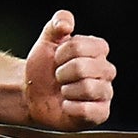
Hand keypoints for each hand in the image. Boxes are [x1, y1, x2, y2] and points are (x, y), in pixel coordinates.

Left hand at [22, 10, 114, 128]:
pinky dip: (70, 107)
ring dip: (66, 90)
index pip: (81, 46)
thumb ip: (57, 23)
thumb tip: (66, 24)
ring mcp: (105, 93)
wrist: (31, 94)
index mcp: (98, 50)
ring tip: (63, 91)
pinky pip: (88, 110)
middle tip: (58, 77)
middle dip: (62, 72)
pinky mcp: (100, 114)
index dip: (62, 52)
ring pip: (89, 88)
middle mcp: (106, 71)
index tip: (56, 58)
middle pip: (84, 67)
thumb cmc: (44, 67)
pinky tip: (66, 105)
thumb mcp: (47, 40)